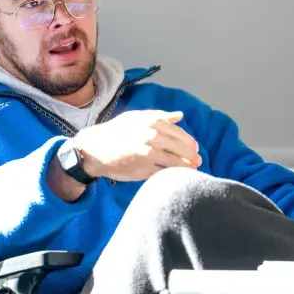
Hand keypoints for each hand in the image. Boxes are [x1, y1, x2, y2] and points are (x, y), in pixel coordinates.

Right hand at [71, 109, 201, 181]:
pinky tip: (177, 178)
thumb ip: (160, 117)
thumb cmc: (116, 132)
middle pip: (180, 148)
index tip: (196, 149)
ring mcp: (148, 153)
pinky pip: (164, 173)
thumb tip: (180, 115)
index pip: (179, 133)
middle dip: (192, 156)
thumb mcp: (136, 118)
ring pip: (175, 162)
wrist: (95, 148)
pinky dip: (173, 175)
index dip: (190, 143)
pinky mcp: (143, 168)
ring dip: (186, 167)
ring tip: (192, 171)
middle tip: (198, 161)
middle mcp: (151, 135)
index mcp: (151, 122)